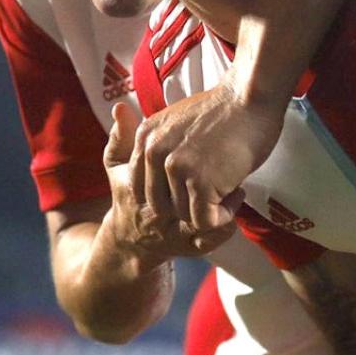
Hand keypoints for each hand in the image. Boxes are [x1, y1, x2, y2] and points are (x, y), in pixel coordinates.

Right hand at [102, 101, 226, 261]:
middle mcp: (156, 214)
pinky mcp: (189, 248)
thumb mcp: (118, 164)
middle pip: (188, 199)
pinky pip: (212, 239)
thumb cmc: (130, 192)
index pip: (165, 173)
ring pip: (204, 222)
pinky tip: (235, 201)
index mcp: (139, 189)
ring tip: (238, 183)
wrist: (130, 240)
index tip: (212, 142)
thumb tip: (120, 106)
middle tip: (232, 160)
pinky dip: (227, 223)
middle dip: (216, 179)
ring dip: (225, 202)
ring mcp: (174, 233)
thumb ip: (121, 137)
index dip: (194, 158)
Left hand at [135, 83, 282, 244]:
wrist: (251, 97)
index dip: (169, 194)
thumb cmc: (225, 110)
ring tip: (230, 190)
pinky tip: (237, 195)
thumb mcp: (177, 121)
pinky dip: (224, 216)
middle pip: (161, 204)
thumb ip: (163, 146)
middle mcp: (153, 152)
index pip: (142, 186)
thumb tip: (165, 176)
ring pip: (183, 214)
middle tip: (213, 194)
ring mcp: (176, 167)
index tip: (193, 189)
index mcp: (145, 137)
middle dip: (188, 205)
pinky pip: (205, 220)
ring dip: (210, 210)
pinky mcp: (200, 182)